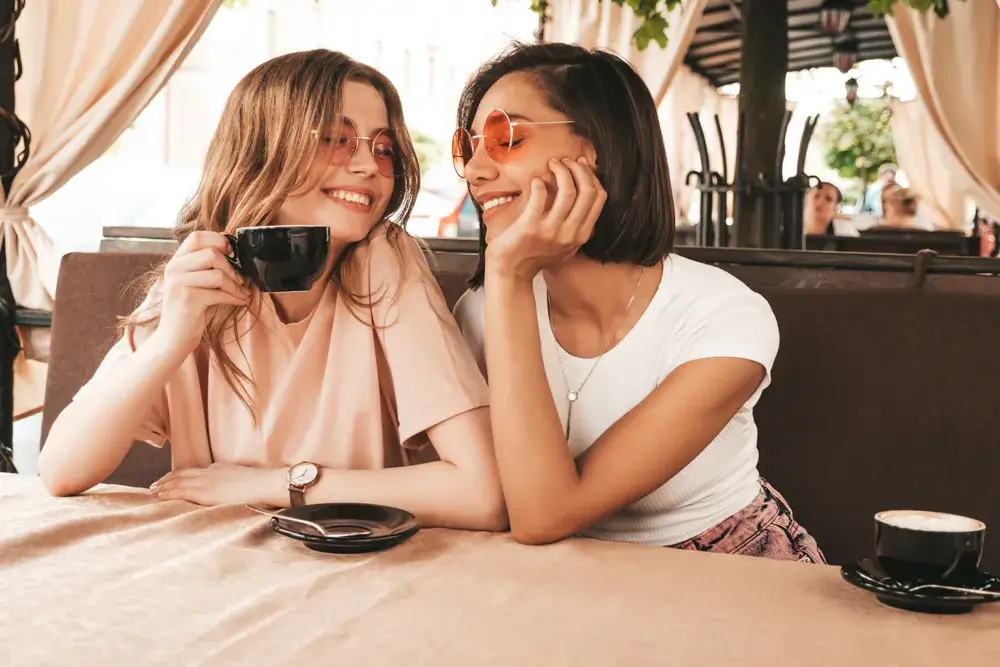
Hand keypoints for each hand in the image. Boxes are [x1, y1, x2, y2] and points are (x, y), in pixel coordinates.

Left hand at [150, 462, 283, 505]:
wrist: (263, 484)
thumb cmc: (256, 483)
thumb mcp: (237, 475)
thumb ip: (224, 477)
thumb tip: (217, 483)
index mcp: (216, 468)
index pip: (190, 471)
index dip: (176, 475)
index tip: (166, 479)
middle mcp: (208, 473)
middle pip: (180, 475)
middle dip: (165, 480)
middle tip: (153, 486)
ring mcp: (206, 482)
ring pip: (177, 482)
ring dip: (163, 487)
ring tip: (153, 491)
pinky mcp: (205, 493)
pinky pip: (181, 492)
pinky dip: (168, 493)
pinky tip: (161, 496)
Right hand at [155, 231, 251, 355]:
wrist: (174, 338)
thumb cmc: (192, 310)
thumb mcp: (200, 283)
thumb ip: (211, 268)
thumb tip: (239, 257)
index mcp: (177, 261)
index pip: (197, 236)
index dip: (218, 240)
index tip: (233, 252)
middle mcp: (174, 268)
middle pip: (211, 253)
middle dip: (232, 268)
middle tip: (241, 280)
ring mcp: (178, 283)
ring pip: (218, 274)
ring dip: (237, 285)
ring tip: (243, 293)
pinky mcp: (187, 299)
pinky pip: (220, 293)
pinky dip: (235, 298)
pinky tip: (240, 302)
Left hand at [485, 156, 605, 284]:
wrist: (510, 272)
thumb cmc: (534, 256)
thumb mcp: (565, 246)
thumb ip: (576, 226)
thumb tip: (583, 197)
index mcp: (581, 235)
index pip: (598, 197)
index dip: (591, 176)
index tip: (580, 165)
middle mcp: (570, 234)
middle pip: (587, 191)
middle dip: (578, 169)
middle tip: (564, 161)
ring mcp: (551, 231)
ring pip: (568, 191)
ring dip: (561, 170)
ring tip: (552, 164)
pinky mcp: (530, 227)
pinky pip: (540, 196)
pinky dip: (539, 183)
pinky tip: (535, 181)